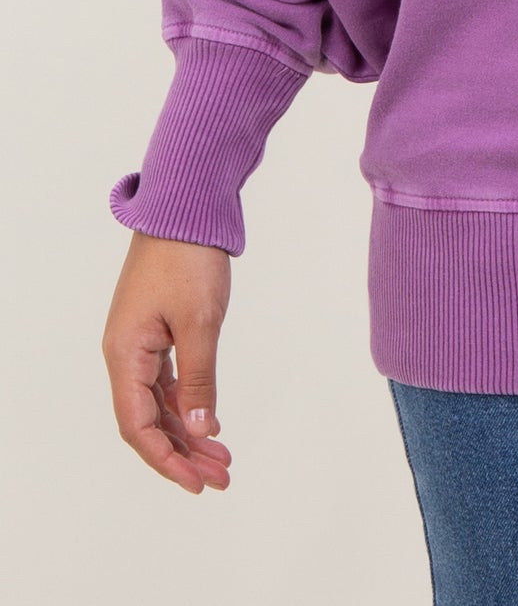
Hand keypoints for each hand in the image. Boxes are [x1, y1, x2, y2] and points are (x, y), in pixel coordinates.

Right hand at [102, 231, 234, 493]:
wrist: (185, 206)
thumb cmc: (188, 257)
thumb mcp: (200, 321)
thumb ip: (199, 378)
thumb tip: (200, 428)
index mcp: (125, 354)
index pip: (138, 426)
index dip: (166, 459)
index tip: (198, 482)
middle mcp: (126, 353)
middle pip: (148, 420)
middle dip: (183, 452)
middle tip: (221, 476)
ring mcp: (140, 342)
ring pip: (160, 402)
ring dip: (189, 430)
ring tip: (222, 457)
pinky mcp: (157, 331)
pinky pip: (168, 381)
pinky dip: (189, 402)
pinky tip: (209, 420)